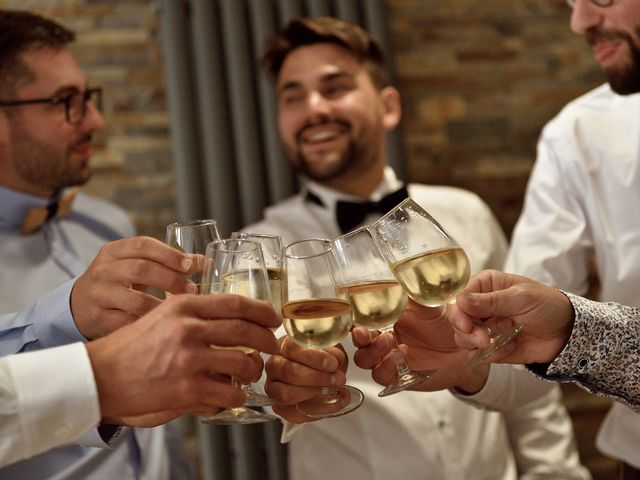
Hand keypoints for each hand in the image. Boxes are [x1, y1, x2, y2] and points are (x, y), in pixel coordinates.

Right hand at [71, 236, 197, 338]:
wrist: (77, 305)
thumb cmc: (116, 282)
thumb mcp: (133, 265)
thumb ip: (166, 262)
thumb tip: (204, 262)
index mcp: (113, 251)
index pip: (142, 245)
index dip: (170, 254)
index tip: (192, 265)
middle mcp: (103, 270)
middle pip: (140, 269)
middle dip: (171, 279)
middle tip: (193, 289)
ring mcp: (98, 295)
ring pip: (135, 300)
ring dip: (163, 305)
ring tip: (182, 308)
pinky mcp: (98, 318)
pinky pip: (129, 323)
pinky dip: (149, 324)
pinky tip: (164, 325)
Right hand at [86, 293, 279, 420]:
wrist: (100, 377)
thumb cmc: (131, 346)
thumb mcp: (162, 315)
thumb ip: (194, 312)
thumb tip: (233, 317)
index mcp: (183, 306)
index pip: (236, 304)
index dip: (263, 311)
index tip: (273, 319)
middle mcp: (188, 329)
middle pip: (246, 331)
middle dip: (267, 340)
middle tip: (273, 346)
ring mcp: (189, 360)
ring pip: (244, 363)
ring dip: (254, 370)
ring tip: (251, 372)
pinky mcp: (187, 389)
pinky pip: (229, 393)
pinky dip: (236, 396)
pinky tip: (232, 394)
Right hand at [265, 337, 346, 423]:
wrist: (324, 379)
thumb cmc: (324, 362)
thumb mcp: (333, 353)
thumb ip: (335, 353)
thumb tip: (336, 357)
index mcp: (285, 346)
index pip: (291, 348)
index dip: (314, 357)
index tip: (333, 364)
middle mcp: (274, 365)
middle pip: (288, 371)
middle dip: (317, 377)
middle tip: (337, 379)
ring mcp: (273, 387)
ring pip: (286, 394)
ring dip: (313, 393)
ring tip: (331, 390)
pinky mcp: (279, 407)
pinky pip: (292, 413)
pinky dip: (314, 410)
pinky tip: (329, 403)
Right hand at [353, 300, 489, 393]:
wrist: (463, 349)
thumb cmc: (445, 324)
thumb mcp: (430, 305)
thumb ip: (416, 294)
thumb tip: (406, 276)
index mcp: (385, 318)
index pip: (360, 316)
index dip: (352, 315)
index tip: (352, 310)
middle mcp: (382, 337)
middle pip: (357, 340)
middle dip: (357, 336)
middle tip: (364, 332)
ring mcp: (388, 357)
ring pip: (363, 359)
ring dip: (371, 351)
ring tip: (388, 340)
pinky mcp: (397, 375)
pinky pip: (381, 375)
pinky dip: (387, 366)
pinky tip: (401, 355)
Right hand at [448, 269, 574, 364]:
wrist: (567, 332)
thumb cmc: (547, 305)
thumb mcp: (521, 298)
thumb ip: (491, 301)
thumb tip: (460, 300)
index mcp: (485, 286)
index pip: (459, 297)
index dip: (458, 311)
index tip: (465, 324)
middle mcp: (481, 305)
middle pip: (457, 319)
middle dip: (466, 331)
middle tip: (482, 339)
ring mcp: (485, 326)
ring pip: (463, 337)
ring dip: (474, 343)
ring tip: (492, 344)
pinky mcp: (491, 345)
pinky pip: (479, 353)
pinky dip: (490, 354)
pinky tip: (509, 348)